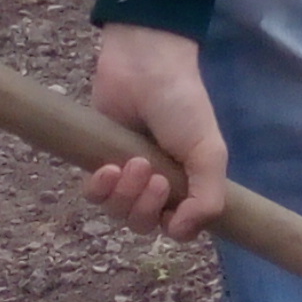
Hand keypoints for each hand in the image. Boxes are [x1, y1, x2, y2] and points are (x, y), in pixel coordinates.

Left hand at [82, 23, 235, 238]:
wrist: (144, 68)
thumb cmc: (182, 107)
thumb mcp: (208, 152)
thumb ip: (208, 198)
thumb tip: (180, 233)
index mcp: (188, 184)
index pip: (179, 229)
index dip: (174, 225)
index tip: (174, 208)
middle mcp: (157, 185)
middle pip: (144, 224)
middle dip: (146, 206)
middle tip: (154, 175)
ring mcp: (126, 176)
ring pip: (117, 213)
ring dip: (124, 194)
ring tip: (132, 162)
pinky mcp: (98, 162)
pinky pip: (93, 197)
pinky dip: (99, 189)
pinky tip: (107, 168)